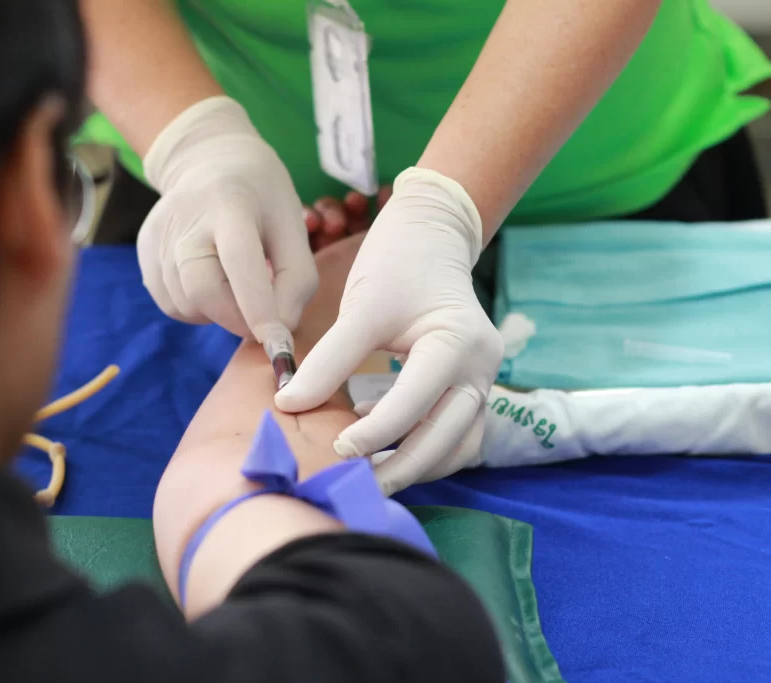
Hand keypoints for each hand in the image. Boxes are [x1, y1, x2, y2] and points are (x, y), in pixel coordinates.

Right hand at [137, 96, 317, 340]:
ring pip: (186, 304)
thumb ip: (297, 278)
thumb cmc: (262, 197)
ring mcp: (159, 236)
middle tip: (261, 320)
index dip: (258, 306)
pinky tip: (212, 281)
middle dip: (237, 318)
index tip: (278, 341)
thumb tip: (282, 329)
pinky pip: (172, 304)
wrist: (210, 160)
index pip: (240, 260)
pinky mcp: (145, 253)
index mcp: (230, 203)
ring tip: (235, 283)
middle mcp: (186, 219)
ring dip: (218, 312)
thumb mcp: (293, 225)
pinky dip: (198, 308)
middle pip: (202, 290)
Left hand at [275, 168, 503, 494]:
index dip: (375, 433)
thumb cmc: (397, 264)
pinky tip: (385, 449)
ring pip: (457, 446)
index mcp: (460, 344)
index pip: (416, 403)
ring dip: (417, 467)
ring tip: (369, 477)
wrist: (432, 235)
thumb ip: (329, 359)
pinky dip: (425, 450)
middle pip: (447, 439)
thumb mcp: (362, 308)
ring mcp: (483, 381)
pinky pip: (455, 435)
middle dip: (401, 468)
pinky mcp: (471, 388)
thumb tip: (288, 405)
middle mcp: (482, 369)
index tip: (335, 449)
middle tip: (353, 485)